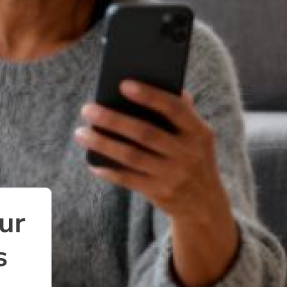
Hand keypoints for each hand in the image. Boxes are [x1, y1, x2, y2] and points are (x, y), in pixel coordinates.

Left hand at [74, 80, 226, 220]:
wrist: (205, 204)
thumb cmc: (191, 158)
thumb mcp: (196, 137)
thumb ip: (181, 112)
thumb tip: (157, 83)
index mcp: (199, 132)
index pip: (174, 109)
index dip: (150, 96)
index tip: (122, 84)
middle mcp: (188, 153)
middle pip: (145, 132)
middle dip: (112, 120)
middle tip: (87, 109)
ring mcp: (174, 174)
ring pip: (131, 156)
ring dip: (102, 143)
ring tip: (80, 133)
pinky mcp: (160, 192)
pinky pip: (128, 179)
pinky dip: (108, 171)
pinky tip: (92, 163)